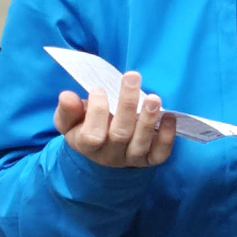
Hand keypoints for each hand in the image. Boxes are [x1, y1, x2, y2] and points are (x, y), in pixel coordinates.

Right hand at [53, 71, 175, 167]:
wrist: (103, 150)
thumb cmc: (85, 128)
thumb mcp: (71, 121)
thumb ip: (68, 110)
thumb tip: (66, 96)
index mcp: (88, 145)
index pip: (92, 135)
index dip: (96, 111)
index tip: (99, 89)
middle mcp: (110, 155)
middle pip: (120, 134)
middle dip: (127, 104)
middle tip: (132, 77)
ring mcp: (131, 158)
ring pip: (140, 143)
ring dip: (148, 119)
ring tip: (153, 97)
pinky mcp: (151, 159)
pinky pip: (161, 153)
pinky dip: (168, 135)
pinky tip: (170, 116)